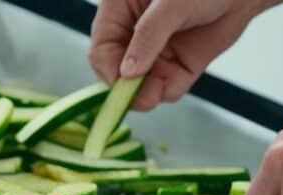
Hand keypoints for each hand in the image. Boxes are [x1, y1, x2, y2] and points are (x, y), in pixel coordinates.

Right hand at [89, 0, 279, 110]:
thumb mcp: (172, 4)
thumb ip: (148, 36)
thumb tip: (128, 73)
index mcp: (120, 12)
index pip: (101, 50)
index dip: (110, 71)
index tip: (124, 85)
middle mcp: (133, 35)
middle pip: (117, 74)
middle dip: (131, 89)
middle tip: (148, 96)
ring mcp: (155, 53)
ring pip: (140, 87)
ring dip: (152, 93)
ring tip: (169, 81)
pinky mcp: (176, 66)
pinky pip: (165, 89)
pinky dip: (170, 91)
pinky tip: (181, 77)